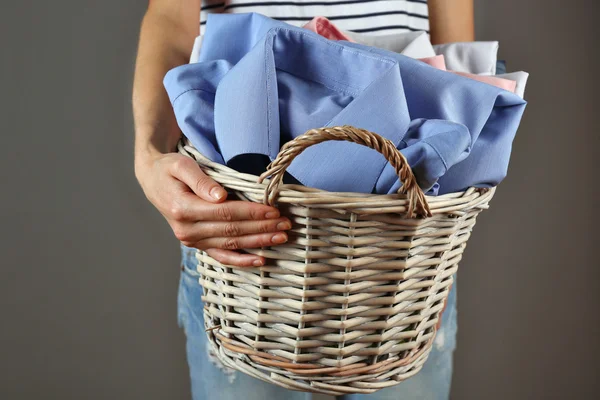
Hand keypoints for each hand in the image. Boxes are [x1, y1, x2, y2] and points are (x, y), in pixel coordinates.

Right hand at [135, 152, 290, 266]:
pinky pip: (221, 256)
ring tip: (281, 238)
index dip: (252, 213)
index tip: (274, 211)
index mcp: (183, 209)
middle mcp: (187, 230)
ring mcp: (192, 240)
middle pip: (232, 231)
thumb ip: (201, 180)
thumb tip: (221, 196)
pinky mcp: (197, 244)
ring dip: (258, 242)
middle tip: (286, 224)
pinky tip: (261, 260)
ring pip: (231, 245)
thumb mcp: (181, 166)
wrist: (152, 181)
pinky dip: (241, 260)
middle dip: (261, 228)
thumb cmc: (169, 169)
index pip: (226, 213)